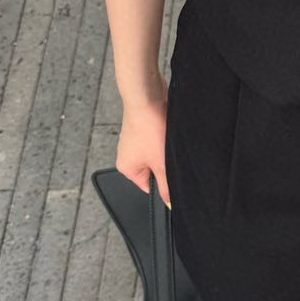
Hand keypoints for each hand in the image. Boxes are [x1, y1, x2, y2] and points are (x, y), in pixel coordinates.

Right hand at [118, 89, 170, 207]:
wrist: (147, 97)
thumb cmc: (148, 128)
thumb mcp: (162, 164)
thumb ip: (166, 186)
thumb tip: (170, 203)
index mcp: (127, 169)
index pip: (148, 187)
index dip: (163, 183)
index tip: (172, 176)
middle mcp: (126, 155)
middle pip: (154, 170)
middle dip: (164, 163)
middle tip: (169, 155)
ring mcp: (134, 141)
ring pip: (157, 154)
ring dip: (165, 149)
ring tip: (165, 140)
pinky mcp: (143, 128)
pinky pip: (157, 140)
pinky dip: (163, 137)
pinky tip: (165, 131)